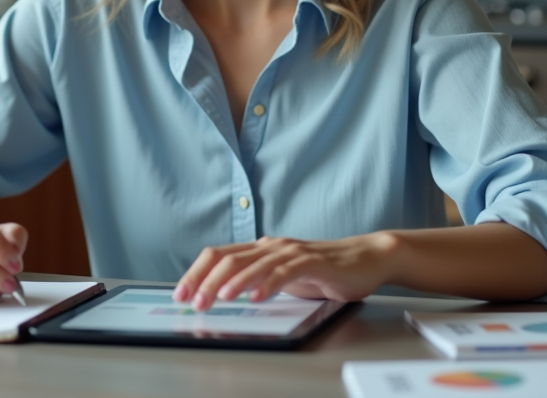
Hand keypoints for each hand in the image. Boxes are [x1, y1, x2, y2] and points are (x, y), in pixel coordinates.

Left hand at [172, 233, 401, 310]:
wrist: (366, 259)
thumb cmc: (324, 270)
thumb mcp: (282, 276)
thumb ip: (258, 280)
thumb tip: (224, 294)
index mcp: (261, 248)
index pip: (219, 255)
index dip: (196, 273)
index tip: (180, 294)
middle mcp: (272, 245)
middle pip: (229, 259)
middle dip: (205, 280)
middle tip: (192, 302)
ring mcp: (291, 251)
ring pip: (253, 263)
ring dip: (232, 283)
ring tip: (218, 299)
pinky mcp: (312, 261)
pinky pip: (285, 272)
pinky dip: (268, 284)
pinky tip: (256, 297)